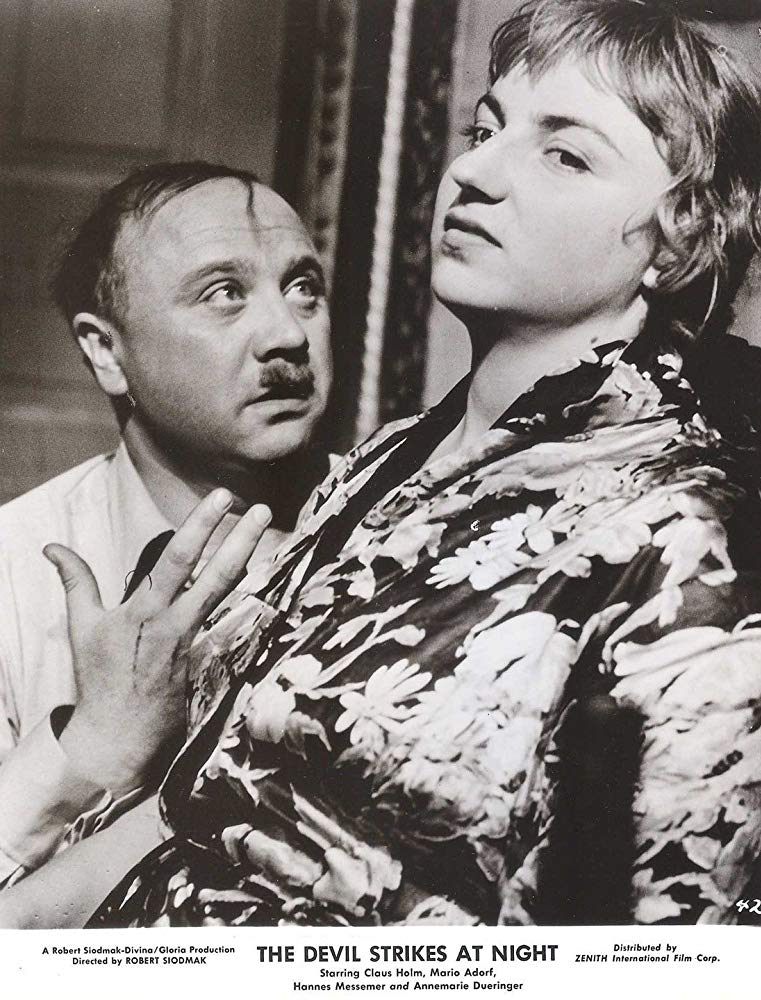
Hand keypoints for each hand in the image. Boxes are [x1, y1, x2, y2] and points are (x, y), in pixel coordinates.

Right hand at [44, 489, 270, 794]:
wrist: (116, 738)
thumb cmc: (99, 678)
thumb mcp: (82, 628)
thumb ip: (77, 581)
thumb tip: (52, 546)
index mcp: (143, 611)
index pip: (177, 559)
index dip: (201, 526)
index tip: (222, 498)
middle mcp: (174, 623)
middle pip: (215, 575)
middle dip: (239, 539)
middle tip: (263, 509)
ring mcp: (196, 644)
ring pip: (229, 597)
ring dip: (249, 562)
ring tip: (269, 532)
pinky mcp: (208, 663)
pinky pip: (232, 625)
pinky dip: (250, 601)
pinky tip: (269, 579)